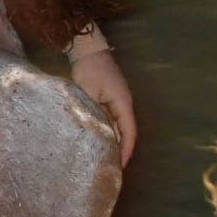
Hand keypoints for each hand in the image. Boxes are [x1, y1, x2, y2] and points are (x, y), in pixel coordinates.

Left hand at [67, 40, 136, 164]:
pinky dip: (108, 130)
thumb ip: (90, 112)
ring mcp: (118, 101)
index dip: (125, 151)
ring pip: (119, 126)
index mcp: (123, 103)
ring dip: (114, 140)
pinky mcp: (110, 98)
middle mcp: (124, 104)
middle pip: (126, 132)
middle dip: (121, 150)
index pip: (129, 133)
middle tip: (110, 167)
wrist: (88, 49)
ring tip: (105, 157)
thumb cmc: (89, 69)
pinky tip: (99, 139)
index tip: (119, 166)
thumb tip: (90, 133)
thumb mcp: (87, 92)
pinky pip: (112, 119)